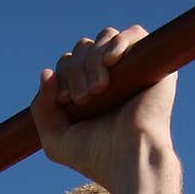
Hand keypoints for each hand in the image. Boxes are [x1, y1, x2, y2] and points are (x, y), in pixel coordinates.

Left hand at [30, 24, 176, 187]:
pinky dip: (118, 42)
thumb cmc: (96, 157)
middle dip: (75, 70)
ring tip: (99, 89)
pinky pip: (136, 33)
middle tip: (83, 98)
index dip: (62, 75)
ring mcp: (131, 70)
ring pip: (104, 37)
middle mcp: (111, 78)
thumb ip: (41, 108)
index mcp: (89, 91)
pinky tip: (111, 62)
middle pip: (83, 48)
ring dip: (93, 59)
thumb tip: (47, 71)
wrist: (130, 160)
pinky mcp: (152, 65)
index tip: (65, 101)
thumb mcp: (55, 139)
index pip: (68, 62)